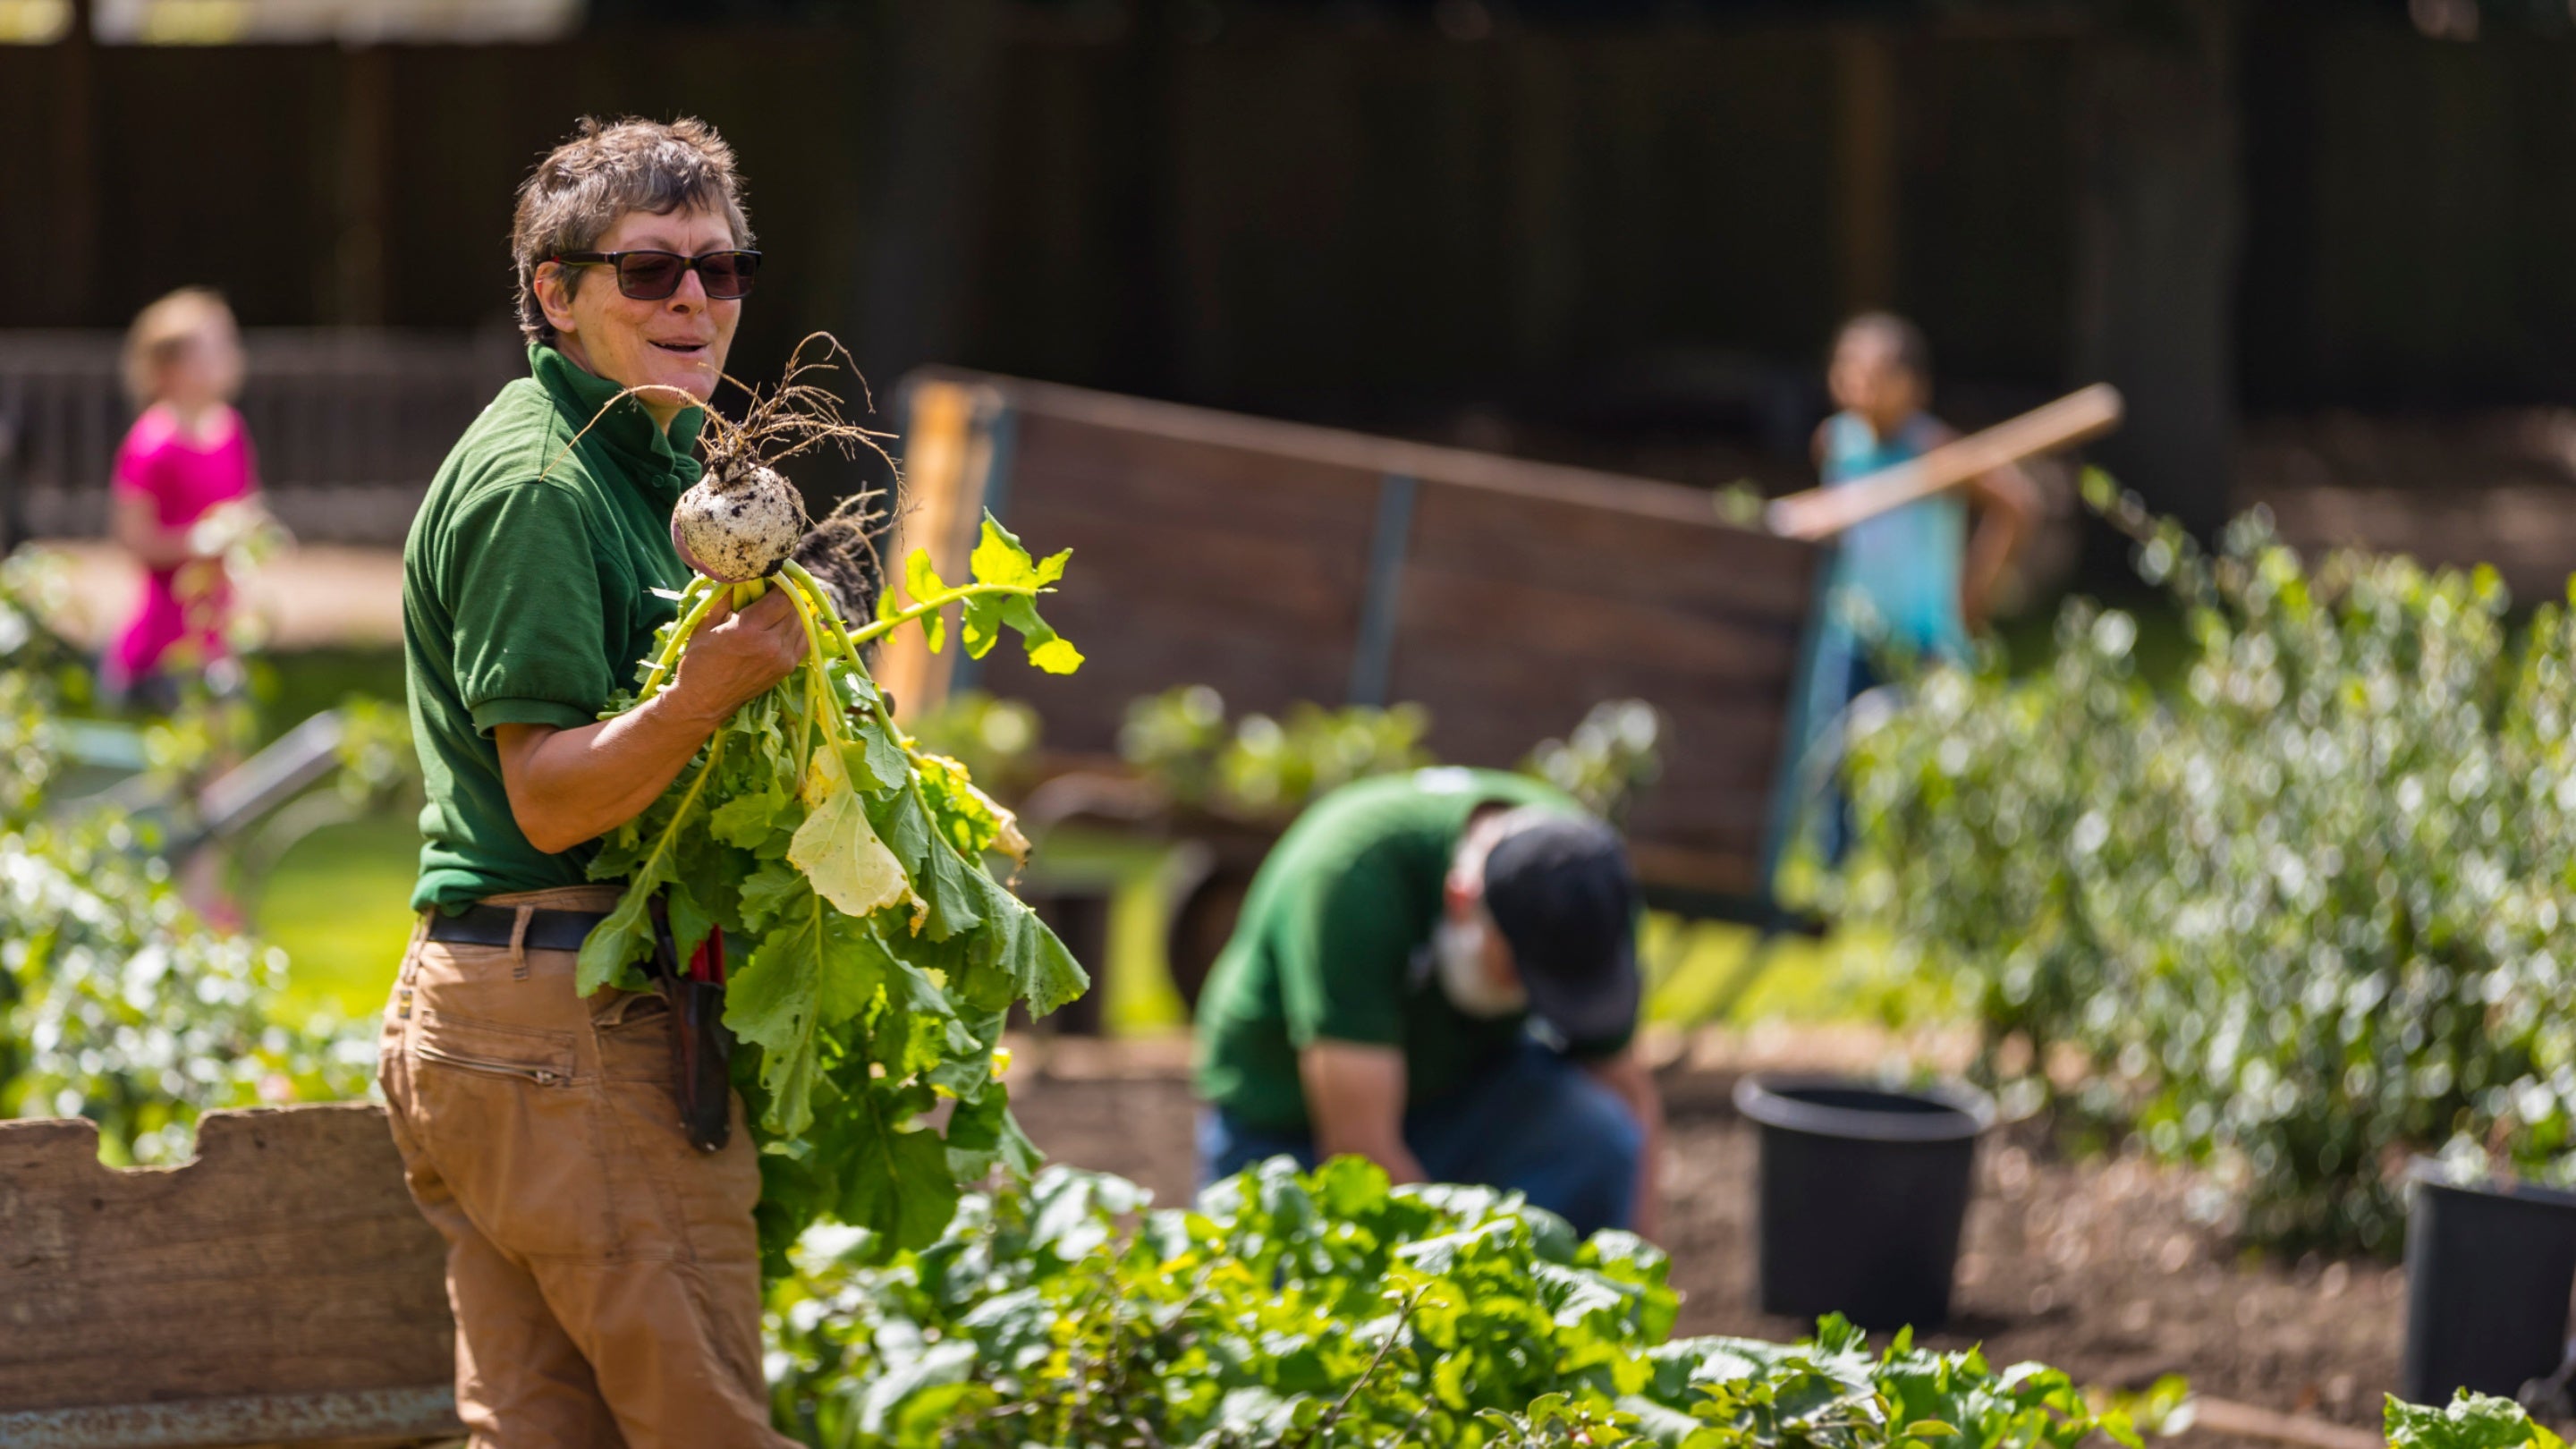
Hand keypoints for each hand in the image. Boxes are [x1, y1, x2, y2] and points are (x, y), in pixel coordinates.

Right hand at [667, 587, 805, 722]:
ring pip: (803, 623)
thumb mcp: (706, 624)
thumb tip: (743, 575)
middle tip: (778, 587)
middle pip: (795, 608)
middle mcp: (770, 644)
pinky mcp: (786, 669)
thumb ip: (726, 597)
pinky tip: (791, 620)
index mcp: (749, 630)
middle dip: (789, 594)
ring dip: (796, 609)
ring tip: (782, 603)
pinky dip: (801, 627)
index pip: (782, 597)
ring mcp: (782, 658)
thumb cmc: (699, 660)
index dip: (783, 582)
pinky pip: (804, 640)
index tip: (775, 576)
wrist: (704, 701)